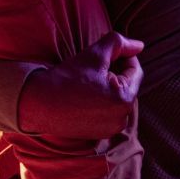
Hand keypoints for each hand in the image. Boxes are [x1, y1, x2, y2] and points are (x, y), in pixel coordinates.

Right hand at [18, 31, 144, 140]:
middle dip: (115, 74)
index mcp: (124, 99)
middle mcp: (122, 118)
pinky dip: (101, 103)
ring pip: (117, 100)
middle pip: (127, 87)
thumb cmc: (67, 78)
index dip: (124, 57)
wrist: (40, 104)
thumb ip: (120, 43)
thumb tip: (139, 45)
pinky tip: (85, 97)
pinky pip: (108, 113)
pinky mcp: (99, 135)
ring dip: (109, 89)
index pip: (135, 71)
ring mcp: (110, 129)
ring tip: (88, 83)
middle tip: (94, 67)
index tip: (109, 52)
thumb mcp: (95, 54)